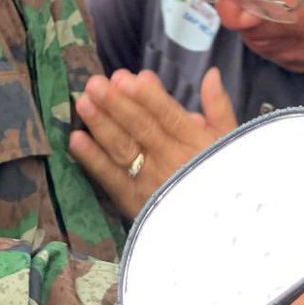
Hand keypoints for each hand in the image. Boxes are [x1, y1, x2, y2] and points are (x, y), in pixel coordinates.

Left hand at [68, 67, 236, 218]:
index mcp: (195, 142)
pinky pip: (110, 178)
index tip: (126, 77)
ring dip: (101, 125)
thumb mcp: (228, 141)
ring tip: (83, 102)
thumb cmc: (223, 177)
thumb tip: (210, 73)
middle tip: (95, 83)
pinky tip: (76, 139)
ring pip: (123, 148)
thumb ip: (218, 106)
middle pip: (141, 129)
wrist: (220, 232)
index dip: (147, 97)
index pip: (169, 116)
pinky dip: (92, 159)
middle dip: (117, 104)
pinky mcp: (132, 201)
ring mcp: (149, 181)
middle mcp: (170, 160)